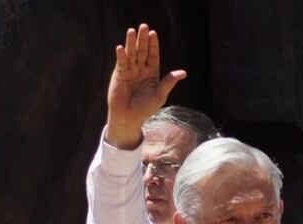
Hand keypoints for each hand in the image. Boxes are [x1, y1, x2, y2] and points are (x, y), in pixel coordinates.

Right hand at [105, 24, 186, 149]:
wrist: (129, 118)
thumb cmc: (145, 109)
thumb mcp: (159, 95)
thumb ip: (168, 82)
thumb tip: (183, 73)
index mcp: (152, 73)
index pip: (153, 55)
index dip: (153, 45)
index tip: (153, 34)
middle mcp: (141, 69)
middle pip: (142, 51)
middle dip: (142, 39)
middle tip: (143, 26)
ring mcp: (130, 71)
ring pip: (131, 54)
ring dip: (131, 43)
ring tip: (131, 31)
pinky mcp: (119, 75)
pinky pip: (121, 63)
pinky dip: (121, 56)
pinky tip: (121, 48)